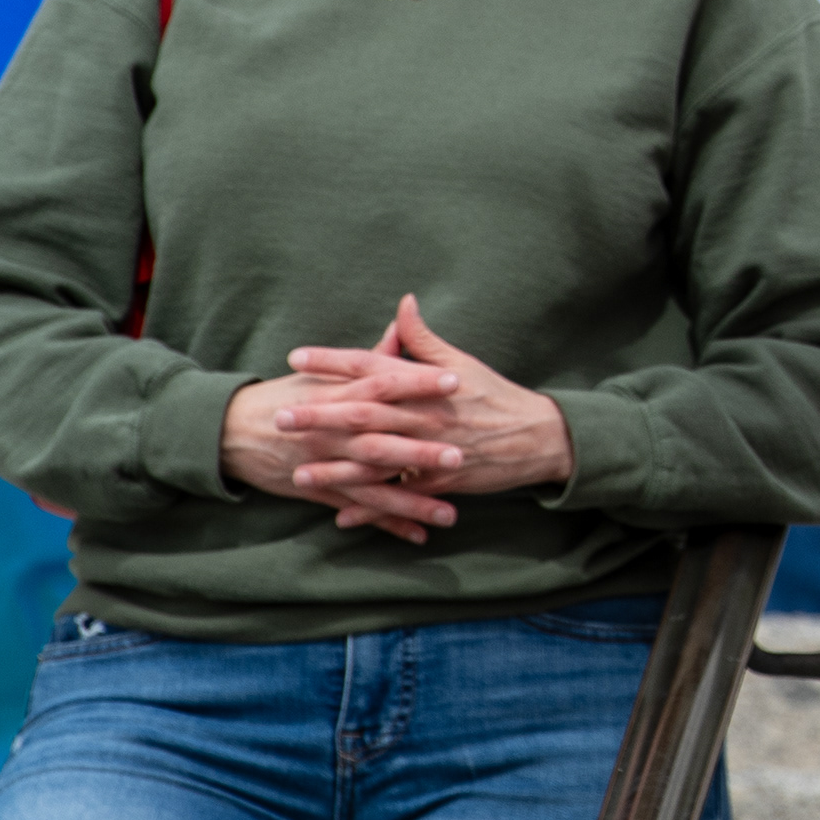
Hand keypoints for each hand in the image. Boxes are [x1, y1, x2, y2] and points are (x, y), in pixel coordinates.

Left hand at [221, 296, 576, 543]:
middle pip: (364, 414)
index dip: (333, 362)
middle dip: (320, 416)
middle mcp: (425, 415)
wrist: (539, 436)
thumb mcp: (462, 362)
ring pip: (376, 461)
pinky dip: (371, 509)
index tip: (296, 358)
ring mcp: (431, 450)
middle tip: (280, 416)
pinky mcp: (441, 482)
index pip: (372, 367)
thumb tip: (403, 303)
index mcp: (425, 383)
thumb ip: (424, 338)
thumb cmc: (495, 395)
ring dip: (336, 469)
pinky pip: (400, 498)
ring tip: (298, 472)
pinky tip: (340, 516)